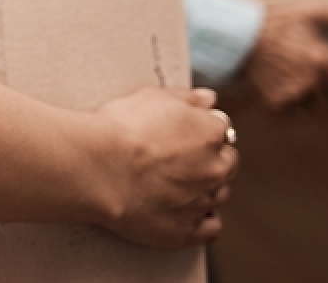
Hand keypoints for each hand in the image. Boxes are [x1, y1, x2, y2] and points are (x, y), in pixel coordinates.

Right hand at [95, 86, 237, 249]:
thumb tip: (208, 99)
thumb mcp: (151, 97)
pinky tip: (187, 212)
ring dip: (206, 189)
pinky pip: (210, 228)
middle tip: (182, 159)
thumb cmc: (121, 130)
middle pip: (227, 163)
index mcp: (210, 133)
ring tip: (177, 185)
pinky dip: (203, 221)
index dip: (202, 129)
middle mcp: (215, 168)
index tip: (187, 133)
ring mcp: (203, 202)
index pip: (221, 129)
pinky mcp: (188, 231)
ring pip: (219, 195)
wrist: (100, 168)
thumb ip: (187, 97)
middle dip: (210, 159)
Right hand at [242, 3, 327, 109]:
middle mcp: (310, 82)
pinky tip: (277, 88)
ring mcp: (291, 95)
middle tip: (309, 83)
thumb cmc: (274, 21)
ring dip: (304, 102)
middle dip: (322, 96)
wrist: (236, 36)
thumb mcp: (307, 12)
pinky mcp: (274, 103)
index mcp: (322, 62)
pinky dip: (285, 105)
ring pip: (308, 109)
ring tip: (292, 84)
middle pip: (327, 104)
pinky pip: (288, 113)